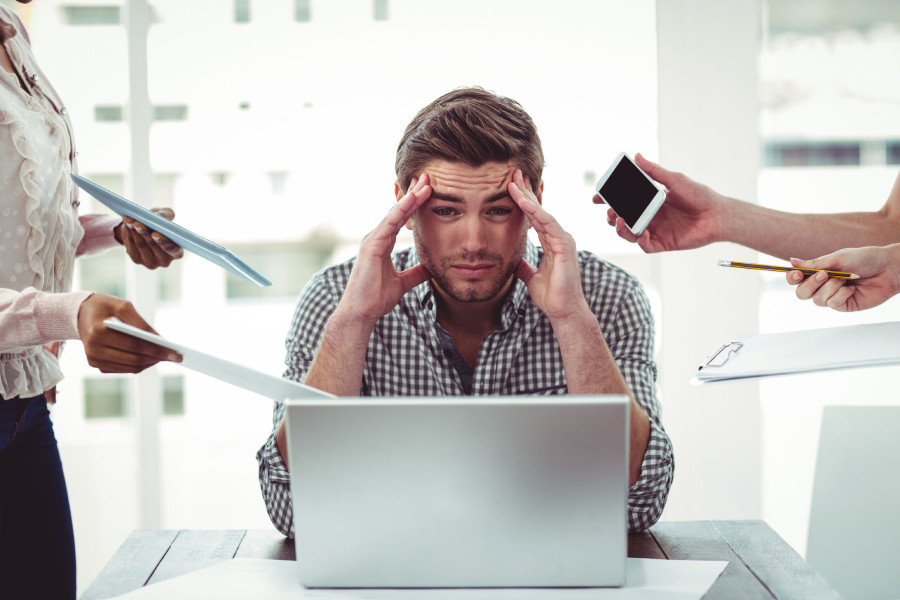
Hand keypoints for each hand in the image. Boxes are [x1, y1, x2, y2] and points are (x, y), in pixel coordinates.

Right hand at [77, 293, 181, 372]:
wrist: (80, 313)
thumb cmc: (104, 306)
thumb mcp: (123, 306)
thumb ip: (141, 323)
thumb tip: (160, 341)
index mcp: (98, 332)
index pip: (134, 345)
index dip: (157, 350)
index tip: (176, 353)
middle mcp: (93, 349)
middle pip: (133, 359)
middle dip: (157, 358)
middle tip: (175, 356)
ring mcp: (93, 359)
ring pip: (130, 367)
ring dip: (150, 363)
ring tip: (166, 356)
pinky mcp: (96, 364)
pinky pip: (123, 368)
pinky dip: (139, 364)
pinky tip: (151, 358)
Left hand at [114, 208, 183, 267]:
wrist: (143, 229)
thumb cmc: (159, 222)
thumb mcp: (164, 214)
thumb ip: (165, 214)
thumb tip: (157, 216)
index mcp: (177, 251)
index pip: (172, 248)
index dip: (164, 241)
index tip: (154, 233)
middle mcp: (165, 260)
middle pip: (154, 245)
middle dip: (145, 233)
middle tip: (137, 223)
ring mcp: (151, 262)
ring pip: (141, 244)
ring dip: (134, 231)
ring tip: (129, 219)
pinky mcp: (137, 260)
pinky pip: (132, 245)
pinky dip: (129, 233)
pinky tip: (127, 224)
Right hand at [336, 174, 431, 324]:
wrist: (361, 313)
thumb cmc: (376, 298)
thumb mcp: (402, 284)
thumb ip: (415, 274)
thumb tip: (430, 270)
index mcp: (382, 243)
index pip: (401, 219)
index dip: (414, 204)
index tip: (428, 191)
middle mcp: (376, 237)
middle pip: (398, 210)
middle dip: (413, 194)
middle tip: (427, 177)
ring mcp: (372, 240)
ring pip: (395, 213)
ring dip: (410, 197)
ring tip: (425, 183)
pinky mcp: (372, 246)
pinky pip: (390, 223)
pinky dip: (402, 210)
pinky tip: (413, 199)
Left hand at [509, 169, 585, 320]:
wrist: (564, 312)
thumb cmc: (552, 297)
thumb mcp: (531, 278)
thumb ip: (524, 266)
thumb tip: (513, 261)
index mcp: (552, 242)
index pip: (535, 217)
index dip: (523, 201)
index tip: (510, 187)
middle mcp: (559, 237)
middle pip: (539, 209)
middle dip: (526, 191)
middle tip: (512, 173)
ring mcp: (563, 240)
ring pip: (542, 212)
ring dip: (527, 196)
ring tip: (512, 182)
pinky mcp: (565, 245)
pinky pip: (548, 223)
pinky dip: (535, 211)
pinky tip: (524, 201)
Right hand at [593, 153, 724, 252]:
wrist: (717, 215)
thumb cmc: (699, 195)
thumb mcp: (674, 180)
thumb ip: (653, 171)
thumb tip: (637, 156)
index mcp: (649, 200)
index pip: (624, 200)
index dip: (608, 199)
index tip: (597, 197)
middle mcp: (649, 216)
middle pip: (622, 218)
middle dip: (610, 215)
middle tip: (609, 212)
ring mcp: (654, 230)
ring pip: (629, 233)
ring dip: (620, 229)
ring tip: (619, 221)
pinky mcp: (662, 243)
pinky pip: (645, 245)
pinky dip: (639, 240)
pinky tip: (642, 233)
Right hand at [787, 245, 899, 311]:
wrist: (888, 269)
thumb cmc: (865, 259)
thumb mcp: (837, 258)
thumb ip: (814, 263)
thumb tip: (792, 261)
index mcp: (819, 271)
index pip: (796, 279)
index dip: (792, 278)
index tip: (798, 274)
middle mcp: (823, 285)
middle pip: (801, 293)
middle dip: (810, 285)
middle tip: (825, 275)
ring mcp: (832, 296)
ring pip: (817, 300)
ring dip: (830, 288)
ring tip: (845, 280)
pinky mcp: (843, 305)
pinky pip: (832, 304)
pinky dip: (841, 295)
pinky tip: (852, 289)